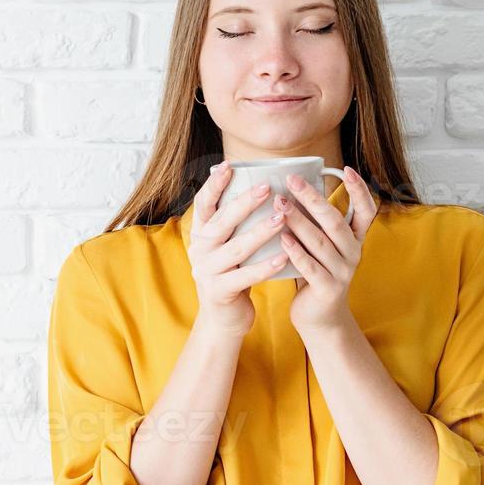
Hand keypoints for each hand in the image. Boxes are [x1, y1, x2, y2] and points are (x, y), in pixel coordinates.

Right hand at [188, 161, 292, 337]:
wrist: (224, 318)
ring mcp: (207, 272)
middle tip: (266, 188)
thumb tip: (259, 186)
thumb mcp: (228, 245)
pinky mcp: (219, 291)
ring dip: (260, 232)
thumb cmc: (233, 273)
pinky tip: (283, 257)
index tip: (229, 166)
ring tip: (282, 219)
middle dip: (244, 204)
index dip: (214, 185)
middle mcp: (200, 250)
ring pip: (236, 248)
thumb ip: (235, 223)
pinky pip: (245, 276)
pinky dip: (265, 266)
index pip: (203, 204)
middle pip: (221, 223)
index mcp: (200, 234)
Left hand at [274, 166, 378, 333]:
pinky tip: (282, 238)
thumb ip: (316, 223)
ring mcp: (342, 272)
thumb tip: (294, 188)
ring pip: (320, 242)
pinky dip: (296, 252)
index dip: (359, 190)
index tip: (346, 169)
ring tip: (280, 203)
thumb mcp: (322, 246)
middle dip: (313, 199)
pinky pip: (311, 267)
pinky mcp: (327, 289)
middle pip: (335, 222)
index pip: (366, 210)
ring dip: (299, 221)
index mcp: (355, 239)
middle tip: (293, 180)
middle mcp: (353, 253)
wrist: (320, 318)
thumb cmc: (315, 273)